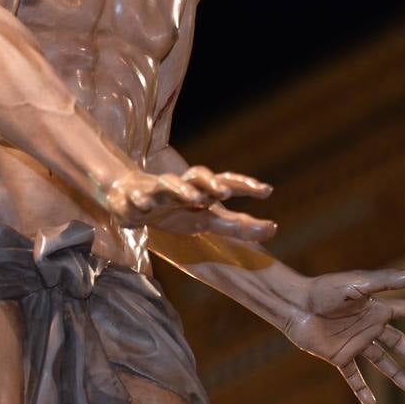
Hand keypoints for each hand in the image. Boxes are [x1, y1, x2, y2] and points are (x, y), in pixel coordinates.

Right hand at [105, 166, 277, 239]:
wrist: (130, 199)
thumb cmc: (174, 210)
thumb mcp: (206, 220)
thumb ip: (238, 225)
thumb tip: (273, 228)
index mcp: (202, 191)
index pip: (226, 182)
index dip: (245, 185)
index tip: (267, 191)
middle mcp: (183, 186)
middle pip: (199, 174)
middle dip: (211, 181)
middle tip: (224, 192)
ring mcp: (158, 190)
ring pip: (169, 182)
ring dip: (182, 188)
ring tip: (193, 197)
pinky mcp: (134, 197)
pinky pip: (137, 196)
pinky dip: (141, 199)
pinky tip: (145, 205)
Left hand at [284, 267, 404, 403]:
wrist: (296, 305)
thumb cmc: (325, 290)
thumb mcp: (357, 284)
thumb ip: (386, 281)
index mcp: (378, 306)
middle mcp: (370, 325)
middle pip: (401, 343)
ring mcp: (356, 342)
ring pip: (383, 362)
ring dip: (398, 376)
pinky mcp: (339, 356)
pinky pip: (354, 376)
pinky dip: (362, 390)